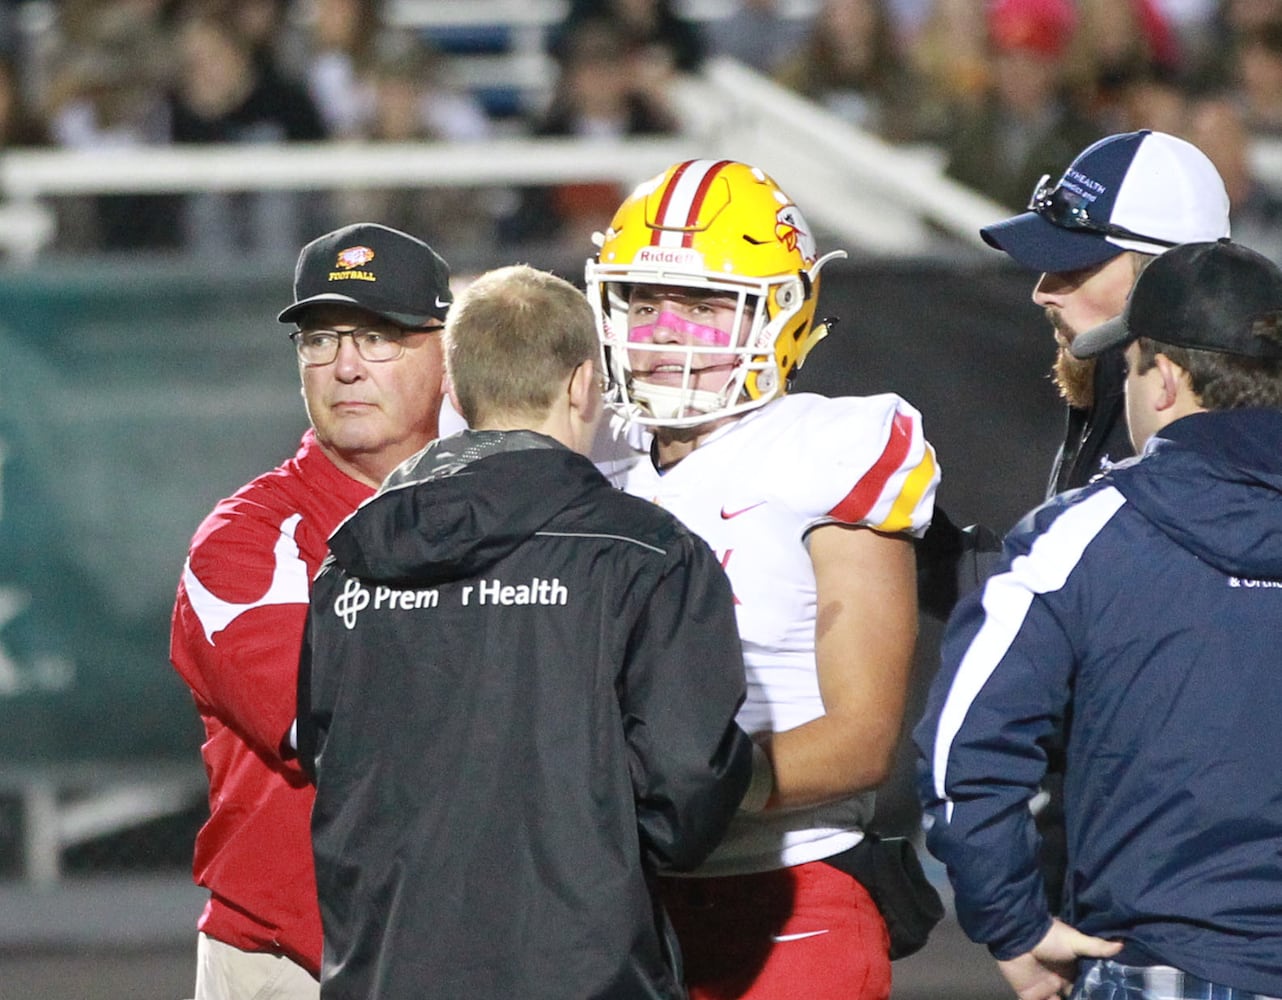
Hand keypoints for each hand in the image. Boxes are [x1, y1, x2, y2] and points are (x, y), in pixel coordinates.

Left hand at [996, 918, 1122, 999]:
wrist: (1019, 936)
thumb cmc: (1048, 937)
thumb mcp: (1075, 941)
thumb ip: (1096, 947)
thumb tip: (1122, 944)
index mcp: (1071, 968)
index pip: (1086, 985)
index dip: (1095, 992)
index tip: (1111, 995)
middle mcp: (1060, 980)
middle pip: (1075, 996)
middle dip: (1084, 999)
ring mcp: (1046, 989)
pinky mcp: (1030, 996)